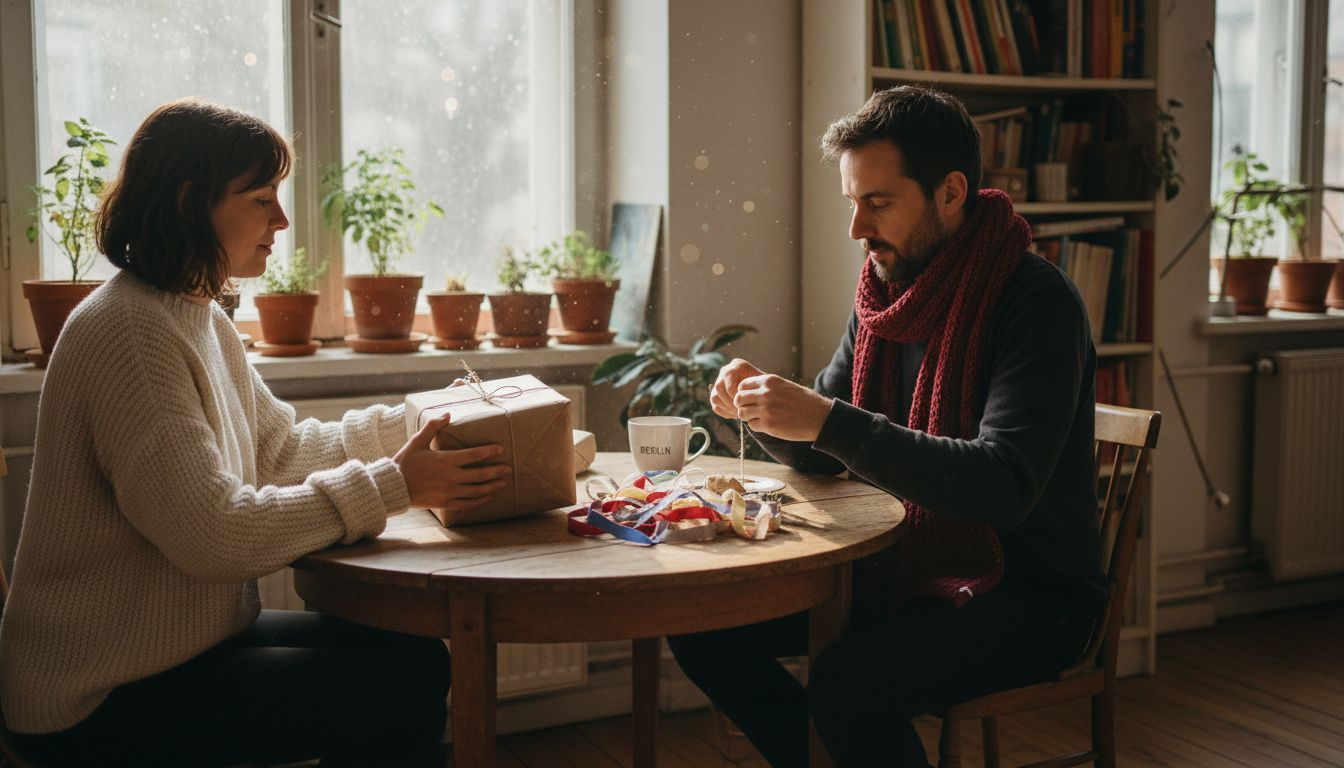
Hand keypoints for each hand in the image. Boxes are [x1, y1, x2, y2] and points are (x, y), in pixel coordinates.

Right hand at [394, 413, 510, 511]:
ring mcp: (449, 492)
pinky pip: (467, 504)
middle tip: (508, 468)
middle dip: (496, 471)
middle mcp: (450, 477)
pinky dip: (480, 501)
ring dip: (492, 486)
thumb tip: (448, 413)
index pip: (474, 455)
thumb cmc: (404, 462)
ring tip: (503, 482)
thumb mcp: (417, 441)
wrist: (392, 486)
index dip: (489, 451)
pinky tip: (488, 497)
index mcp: (445, 460)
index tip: (500, 449)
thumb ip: (433, 426)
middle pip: (480, 475)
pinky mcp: (445, 503)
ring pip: (476, 491)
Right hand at [710, 358, 764, 418]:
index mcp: (737, 365)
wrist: (762, 391)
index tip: (745, 404)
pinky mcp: (716, 393)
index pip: (728, 379)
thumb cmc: (764, 388)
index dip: (735, 394)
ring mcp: (719, 382)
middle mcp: (725, 371)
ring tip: (739, 413)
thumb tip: (741, 399)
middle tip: (741, 411)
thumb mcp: (763, 385)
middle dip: (730, 403)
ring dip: (727, 408)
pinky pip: (715, 405)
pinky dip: (724, 412)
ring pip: (715, 397)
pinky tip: (735, 414)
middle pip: (719, 388)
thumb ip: (754, 388)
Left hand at [733, 373, 833, 442]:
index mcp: (769, 381)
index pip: (742, 385)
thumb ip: (767, 387)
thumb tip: (748, 391)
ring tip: (760, 418)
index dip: (743, 394)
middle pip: (739, 399)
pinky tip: (768, 425)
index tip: (750, 400)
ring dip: (748, 416)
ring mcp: (766, 409)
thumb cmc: (804, 402)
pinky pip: (751, 425)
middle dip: (742, 406)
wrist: (819, 417)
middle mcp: (766, 393)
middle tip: (751, 410)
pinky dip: (757, 426)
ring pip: (742, 413)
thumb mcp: (785, 386)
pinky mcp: (768, 424)